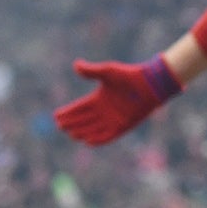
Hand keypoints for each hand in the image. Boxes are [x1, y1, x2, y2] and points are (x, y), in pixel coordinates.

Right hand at [53, 58, 176, 144]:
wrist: (150, 84)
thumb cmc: (128, 75)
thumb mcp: (107, 72)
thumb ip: (91, 71)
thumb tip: (76, 65)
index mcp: (98, 98)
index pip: (79, 107)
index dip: (68, 112)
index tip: (56, 116)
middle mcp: (104, 110)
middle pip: (84, 119)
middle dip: (72, 123)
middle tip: (60, 127)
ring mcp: (113, 119)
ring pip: (93, 128)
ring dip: (82, 132)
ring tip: (71, 134)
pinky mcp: (123, 126)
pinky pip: (107, 135)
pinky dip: (98, 139)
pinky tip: (87, 141)